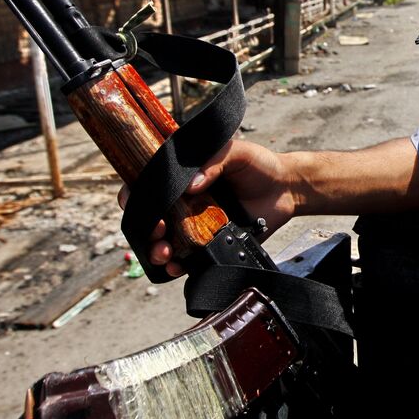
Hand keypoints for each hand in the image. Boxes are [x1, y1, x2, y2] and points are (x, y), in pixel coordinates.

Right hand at [116, 138, 299, 277]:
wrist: (287, 189)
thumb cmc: (259, 165)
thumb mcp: (236, 152)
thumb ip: (214, 161)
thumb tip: (192, 186)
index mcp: (183, 177)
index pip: (147, 185)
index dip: (134, 195)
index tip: (132, 202)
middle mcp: (184, 202)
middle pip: (151, 217)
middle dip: (145, 227)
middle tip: (157, 229)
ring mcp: (195, 224)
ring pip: (166, 241)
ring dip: (157, 249)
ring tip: (163, 253)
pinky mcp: (211, 244)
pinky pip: (190, 259)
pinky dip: (179, 265)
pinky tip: (177, 266)